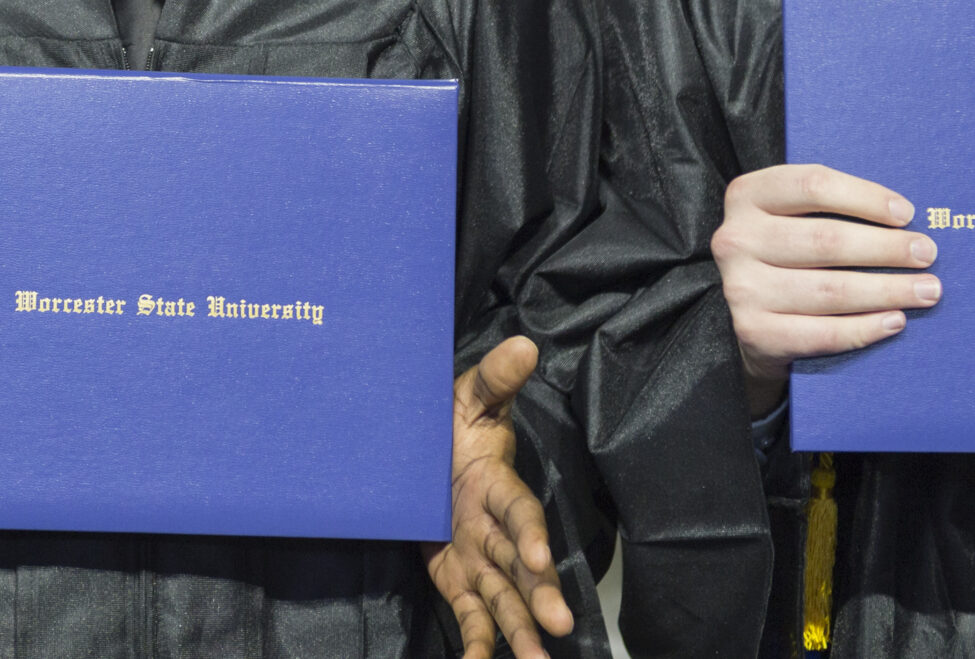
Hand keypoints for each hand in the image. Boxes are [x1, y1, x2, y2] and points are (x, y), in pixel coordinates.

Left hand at [423, 336, 572, 658]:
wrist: (416, 450)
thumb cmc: (446, 422)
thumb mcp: (465, 396)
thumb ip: (494, 378)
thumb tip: (525, 345)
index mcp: (496, 484)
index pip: (520, 512)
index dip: (530, 534)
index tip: (538, 558)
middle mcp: (492, 527)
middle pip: (520, 565)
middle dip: (539, 593)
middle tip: (558, 624)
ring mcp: (477, 555)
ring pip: (503, 597)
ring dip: (520, 629)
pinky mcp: (457, 577)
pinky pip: (471, 614)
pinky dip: (479, 642)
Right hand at [710, 164, 938, 408]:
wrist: (755, 317)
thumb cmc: (793, 254)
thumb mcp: (797, 217)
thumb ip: (836, 209)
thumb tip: (908, 217)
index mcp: (747, 196)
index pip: (812, 186)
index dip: (865, 198)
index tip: (907, 213)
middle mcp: (736, 239)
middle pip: (826, 240)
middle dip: (886, 248)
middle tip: (927, 254)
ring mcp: (741, 288)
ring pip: (830, 289)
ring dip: (887, 290)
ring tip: (926, 290)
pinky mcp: (754, 332)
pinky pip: (821, 333)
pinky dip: (865, 328)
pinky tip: (895, 321)